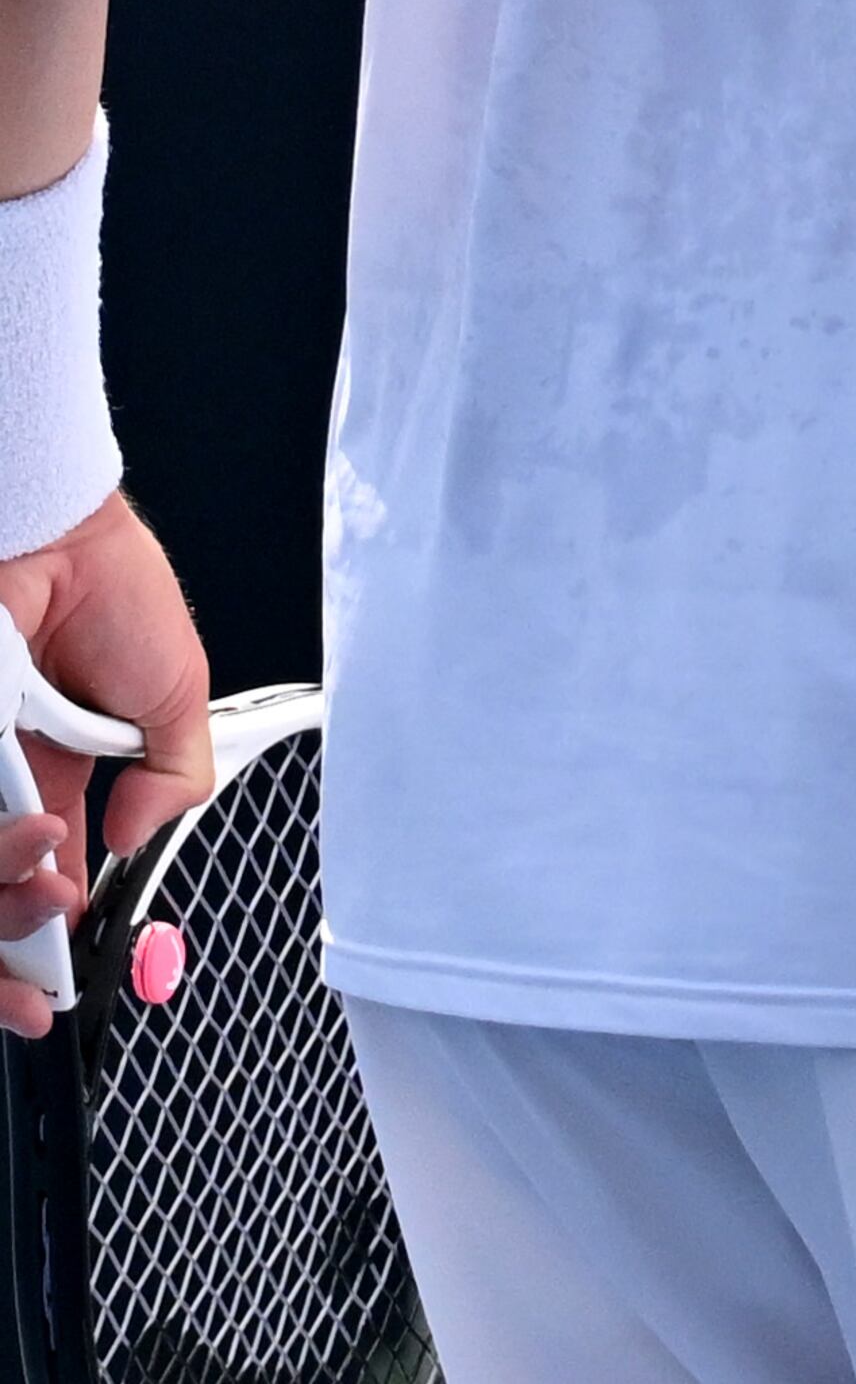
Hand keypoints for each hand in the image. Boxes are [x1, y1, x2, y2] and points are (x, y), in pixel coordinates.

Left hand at [0, 496, 213, 1039]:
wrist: (63, 543)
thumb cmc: (119, 596)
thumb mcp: (179, 693)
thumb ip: (177, 772)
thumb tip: (139, 836)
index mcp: (60, 769)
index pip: (44, 866)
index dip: (48, 921)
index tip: (58, 970)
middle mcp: (8, 773)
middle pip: (2, 879)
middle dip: (21, 932)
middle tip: (51, 946)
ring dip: (13, 890)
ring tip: (51, 882)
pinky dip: (4, 843)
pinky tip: (34, 837)